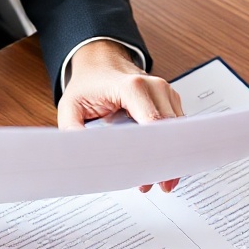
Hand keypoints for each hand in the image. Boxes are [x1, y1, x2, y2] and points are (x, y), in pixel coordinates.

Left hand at [59, 39, 183, 189]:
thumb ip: (73, 132)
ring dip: (169, 154)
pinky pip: (177, 125)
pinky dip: (170, 144)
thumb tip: (79, 157)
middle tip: (158, 185)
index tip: (149, 175)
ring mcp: (165, 92)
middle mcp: (155, 86)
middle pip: (170, 130)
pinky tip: (160, 162)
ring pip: (178, 130)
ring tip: (158, 178)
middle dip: (164, 160)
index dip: (154, 152)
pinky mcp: (169, 99)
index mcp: (132, 87)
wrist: (100, 63)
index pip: (154, 123)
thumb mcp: (70, 107)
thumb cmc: (88, 85)